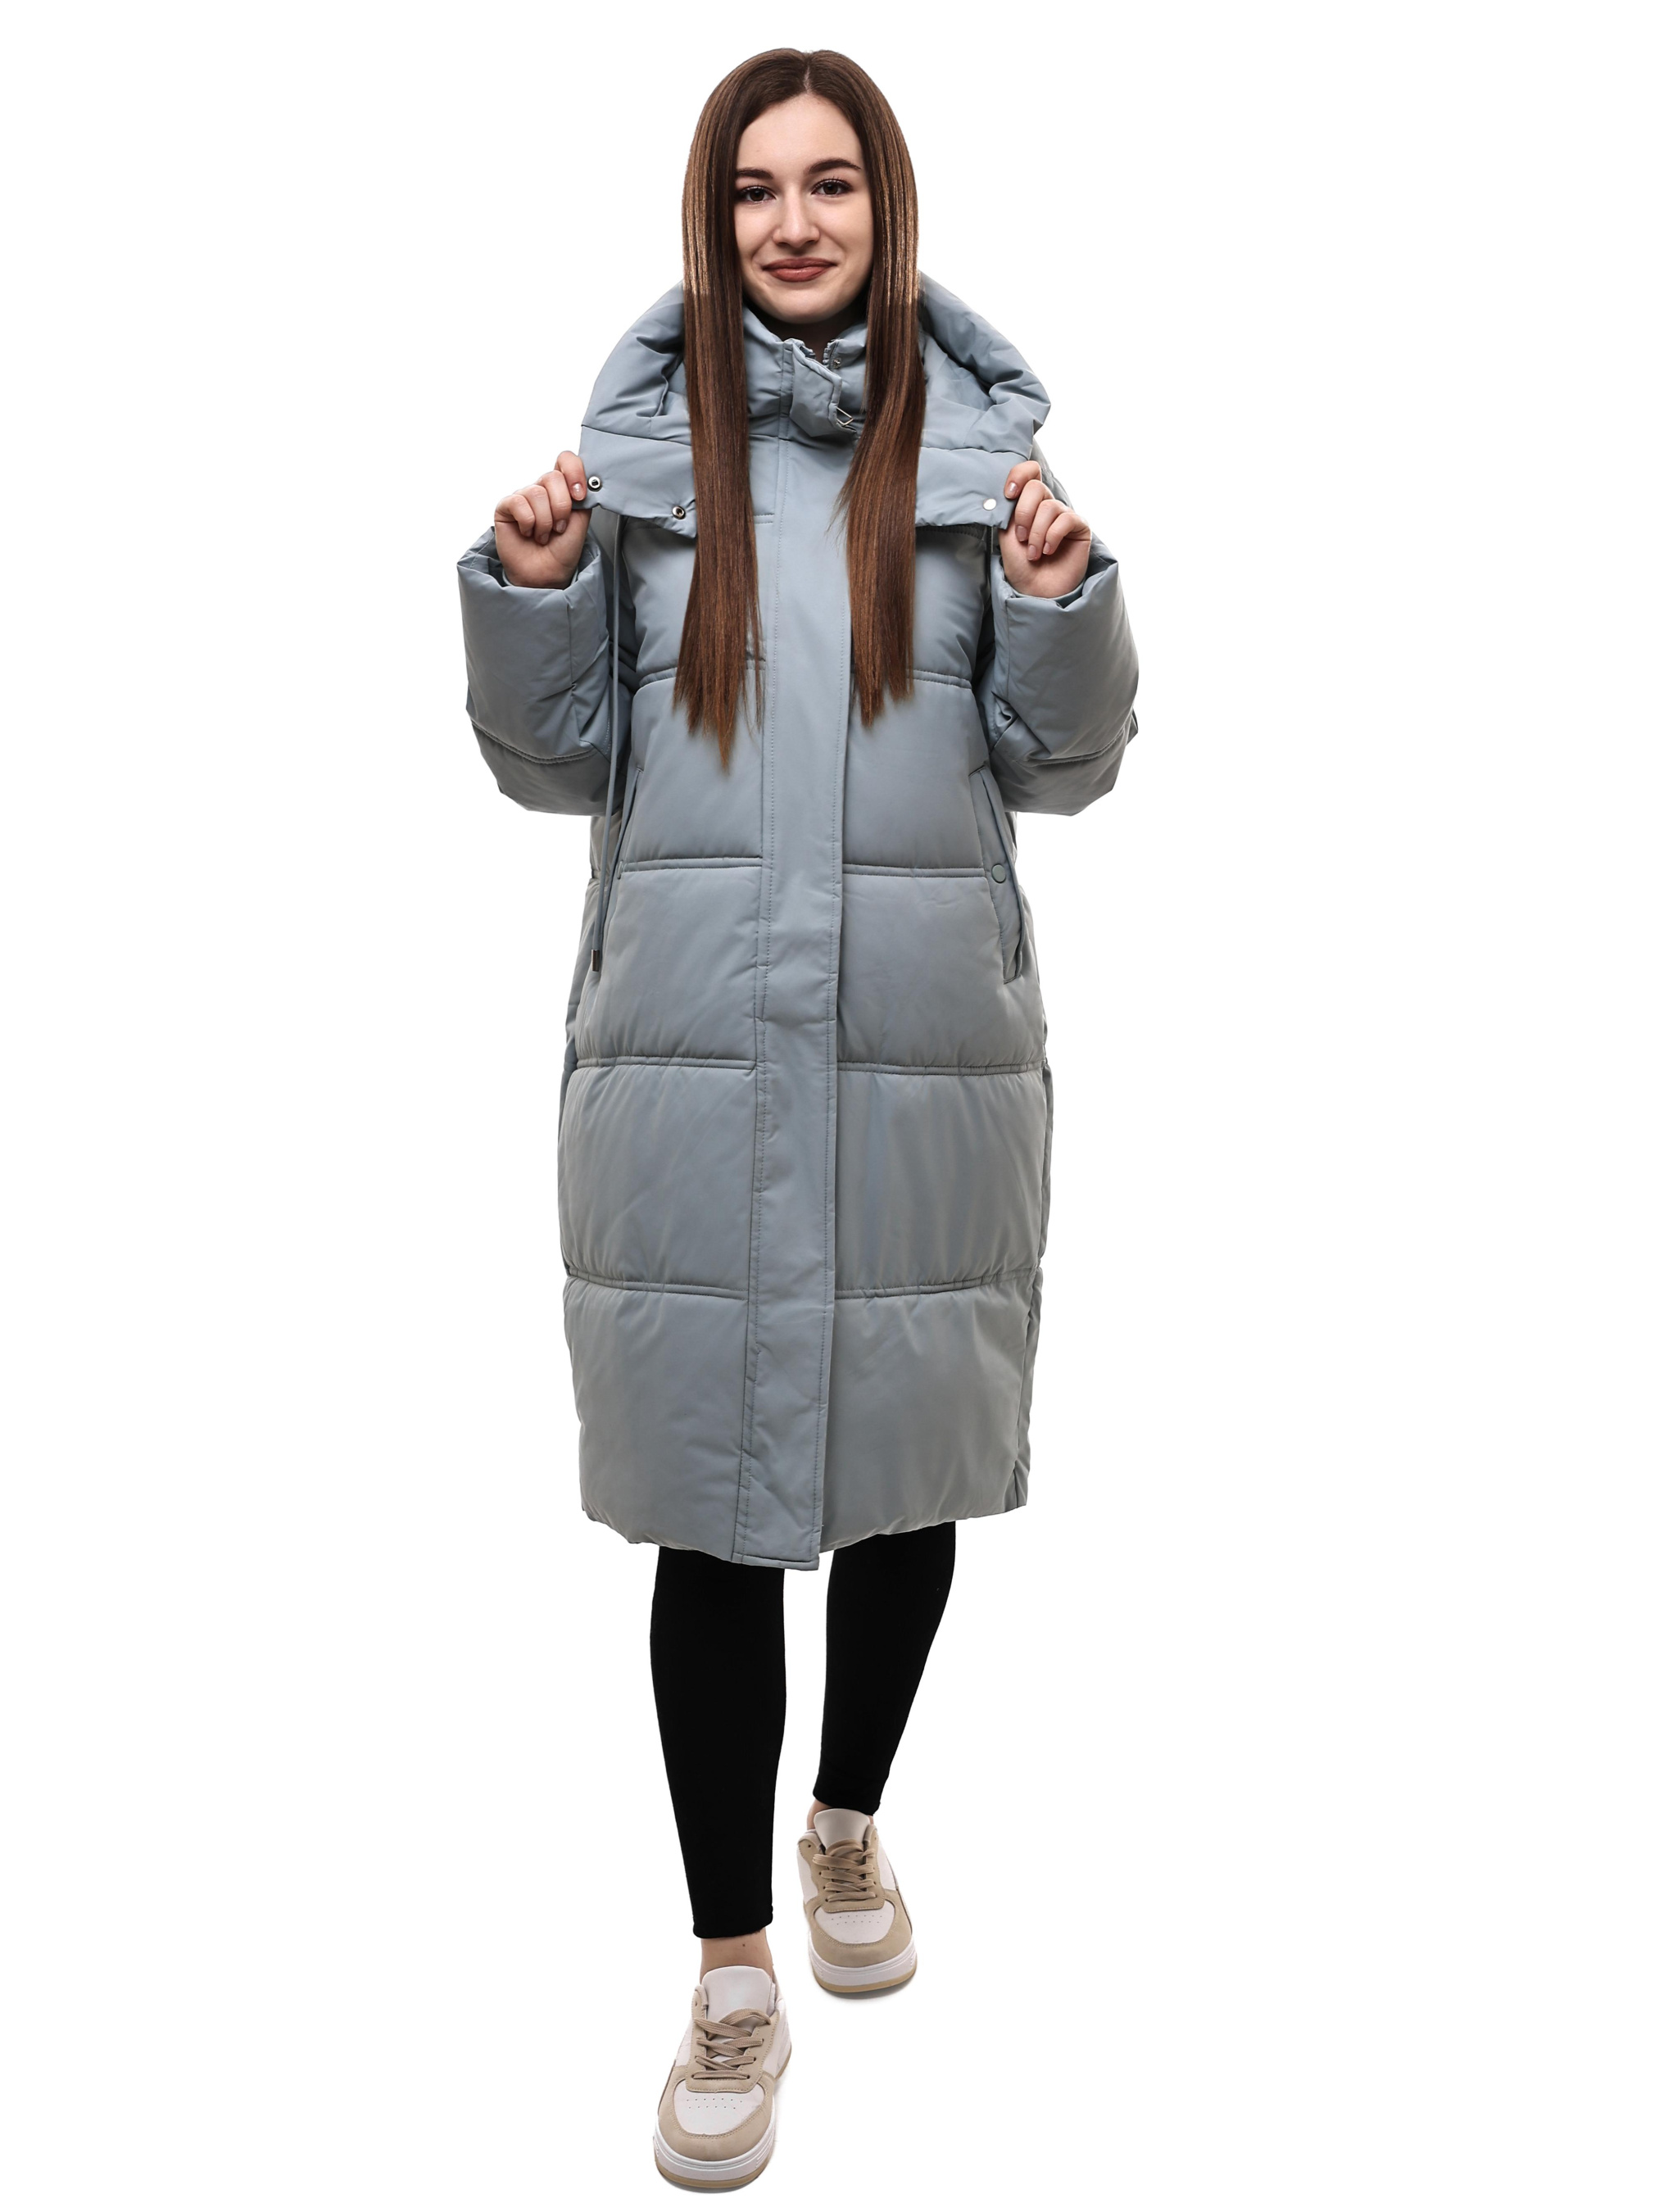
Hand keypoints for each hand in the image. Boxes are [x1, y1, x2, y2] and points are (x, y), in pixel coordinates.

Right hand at [493, 452, 592, 587]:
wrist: (546, 575)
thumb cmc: (562, 550)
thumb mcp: (581, 522)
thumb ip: (582, 498)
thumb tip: (583, 480)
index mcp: (561, 489)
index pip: (565, 460)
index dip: (573, 472)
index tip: (579, 496)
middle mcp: (541, 489)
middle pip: (552, 477)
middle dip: (561, 507)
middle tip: (559, 527)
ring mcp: (523, 497)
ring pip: (536, 492)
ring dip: (545, 521)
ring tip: (543, 536)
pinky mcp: (506, 507)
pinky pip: (518, 502)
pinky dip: (528, 521)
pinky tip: (527, 533)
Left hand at [997, 459, 1090, 597]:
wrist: (1035, 591)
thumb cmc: (1020, 565)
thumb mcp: (1006, 534)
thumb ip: (1008, 510)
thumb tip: (1009, 489)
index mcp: (1029, 503)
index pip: (1030, 471)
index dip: (1019, 475)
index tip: (1008, 494)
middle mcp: (1048, 505)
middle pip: (1036, 487)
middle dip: (1024, 514)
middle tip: (1021, 538)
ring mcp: (1065, 515)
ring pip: (1049, 507)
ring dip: (1036, 533)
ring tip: (1034, 553)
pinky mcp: (1080, 527)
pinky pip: (1066, 519)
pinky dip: (1052, 536)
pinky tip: (1049, 551)